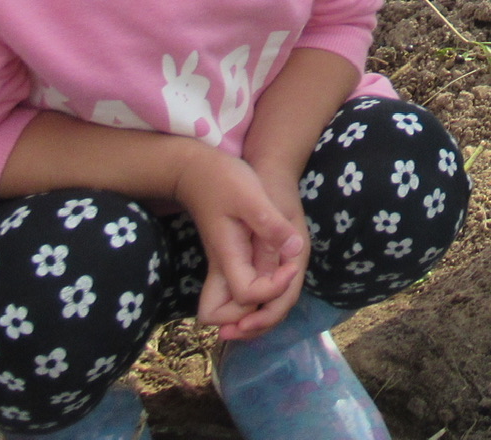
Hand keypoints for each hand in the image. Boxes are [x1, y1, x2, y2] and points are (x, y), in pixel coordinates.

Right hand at [172, 147, 304, 331]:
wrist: (195, 170)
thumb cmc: (223, 179)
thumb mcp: (251, 195)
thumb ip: (271, 224)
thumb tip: (294, 250)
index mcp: (228, 256)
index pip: (247, 296)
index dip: (273, 288)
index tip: (290, 263)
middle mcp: (222, 269)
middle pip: (228, 319)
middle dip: (257, 320)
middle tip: (282, 293)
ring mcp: (222, 267)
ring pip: (230, 311)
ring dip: (257, 314)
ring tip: (284, 289)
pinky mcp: (226, 260)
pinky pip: (236, 294)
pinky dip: (255, 299)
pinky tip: (276, 279)